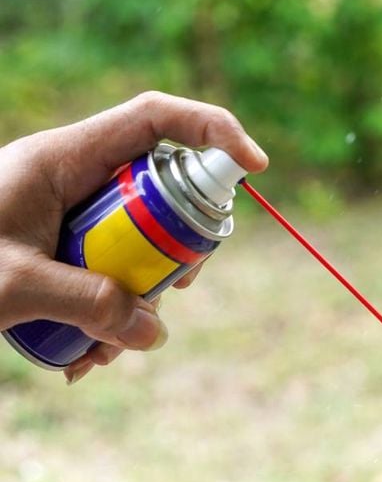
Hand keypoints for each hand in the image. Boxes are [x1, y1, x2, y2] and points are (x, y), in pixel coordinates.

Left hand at [0, 91, 268, 382]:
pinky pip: (115, 277)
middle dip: (181, 250)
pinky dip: (111, 322)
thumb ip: (87, 306)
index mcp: (64, 158)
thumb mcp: (13, 286)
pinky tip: (81, 360)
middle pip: (165, 192)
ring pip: (144, 246)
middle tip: (176, 290)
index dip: (213, 131)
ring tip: (101, 354)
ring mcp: (76, 216)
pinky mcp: (69, 250)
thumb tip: (155, 334)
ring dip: (139, 303)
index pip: (155, 121)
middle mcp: (78, 179)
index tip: (257, 167)